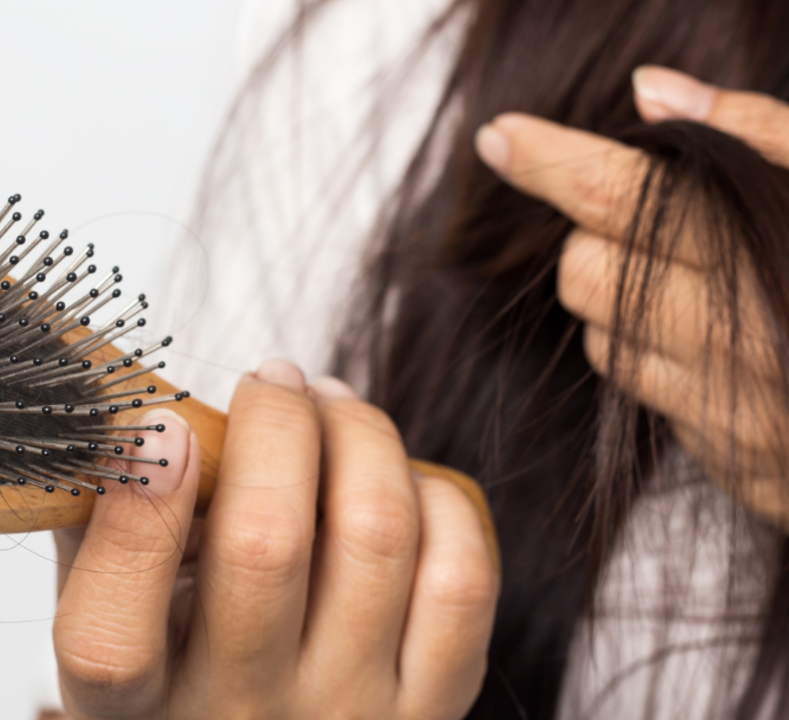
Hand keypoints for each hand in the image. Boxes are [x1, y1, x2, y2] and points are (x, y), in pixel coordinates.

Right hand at [51, 360, 498, 718]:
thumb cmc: (184, 664)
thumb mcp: (112, 613)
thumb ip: (102, 528)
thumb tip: (131, 414)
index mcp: (132, 707)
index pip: (112, 639)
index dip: (138, 516)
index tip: (163, 426)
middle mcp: (238, 715)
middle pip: (267, 544)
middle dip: (278, 422)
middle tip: (272, 382)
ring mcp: (343, 713)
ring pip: (376, 534)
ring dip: (360, 435)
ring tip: (333, 408)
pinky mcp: (431, 707)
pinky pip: (459, 579)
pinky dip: (434, 500)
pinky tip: (397, 482)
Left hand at [474, 66, 788, 528]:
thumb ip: (757, 133)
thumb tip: (653, 91)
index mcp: (773, 254)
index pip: (624, 198)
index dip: (551, 161)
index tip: (500, 136)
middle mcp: (747, 339)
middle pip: (587, 271)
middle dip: (597, 238)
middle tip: (654, 225)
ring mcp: (735, 411)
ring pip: (601, 338)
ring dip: (620, 302)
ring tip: (699, 287)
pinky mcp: (734, 461)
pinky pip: (644, 395)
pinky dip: (654, 359)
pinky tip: (716, 346)